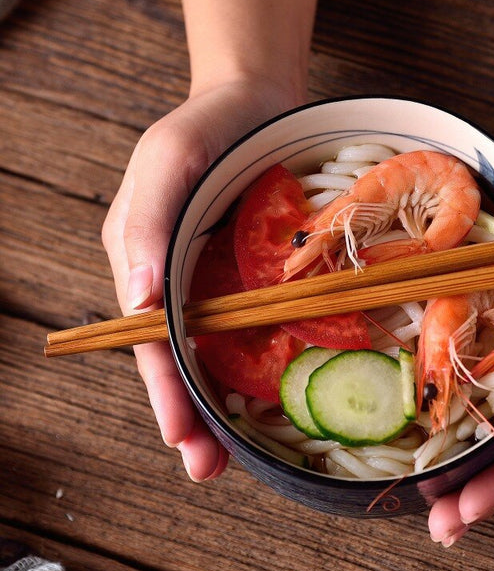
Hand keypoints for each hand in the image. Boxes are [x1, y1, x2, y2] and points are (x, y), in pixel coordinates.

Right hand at [102, 76, 303, 480]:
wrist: (258, 100)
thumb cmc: (205, 128)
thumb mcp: (167, 162)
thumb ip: (146, 225)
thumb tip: (136, 300)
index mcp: (145, 262)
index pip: (149, 342)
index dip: (164, 392)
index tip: (182, 440)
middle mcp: (179, 281)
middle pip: (181, 360)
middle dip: (191, 418)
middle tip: (209, 469)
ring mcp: (220, 282)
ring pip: (219, 353)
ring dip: (224, 405)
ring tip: (238, 454)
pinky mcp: (258, 275)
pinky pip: (259, 326)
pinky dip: (264, 362)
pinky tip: (280, 394)